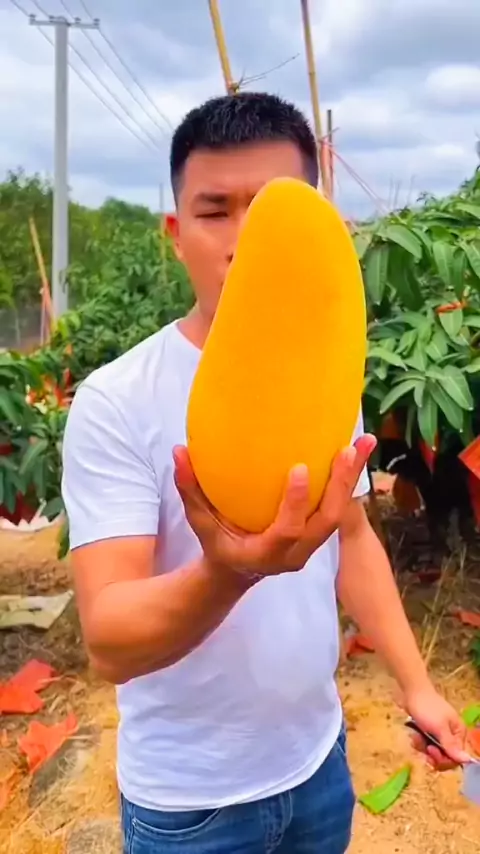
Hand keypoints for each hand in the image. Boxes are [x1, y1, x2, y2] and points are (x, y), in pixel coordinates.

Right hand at [173, 434, 375, 579]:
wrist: (237, 572)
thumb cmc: (217, 544)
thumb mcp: (200, 522)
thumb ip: (190, 490)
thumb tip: (179, 451)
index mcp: (267, 553)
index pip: (288, 530)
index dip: (296, 503)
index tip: (300, 469)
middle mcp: (296, 552)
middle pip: (327, 521)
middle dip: (340, 486)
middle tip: (347, 450)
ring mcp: (311, 544)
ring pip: (340, 513)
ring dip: (352, 478)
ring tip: (364, 442)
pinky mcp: (318, 531)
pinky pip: (339, 506)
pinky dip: (348, 479)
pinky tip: (356, 449)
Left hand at [403, 684, 470, 769]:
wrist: (411, 691)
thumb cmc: (427, 708)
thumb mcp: (439, 728)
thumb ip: (451, 746)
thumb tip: (467, 760)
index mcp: (458, 732)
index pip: (456, 757)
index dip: (445, 759)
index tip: (432, 754)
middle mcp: (451, 734)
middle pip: (444, 756)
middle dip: (432, 754)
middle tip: (425, 747)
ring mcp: (439, 732)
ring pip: (433, 751)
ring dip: (423, 747)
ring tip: (416, 738)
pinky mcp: (427, 731)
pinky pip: (425, 744)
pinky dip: (419, 742)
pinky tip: (413, 736)